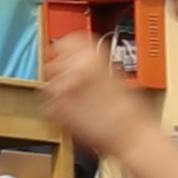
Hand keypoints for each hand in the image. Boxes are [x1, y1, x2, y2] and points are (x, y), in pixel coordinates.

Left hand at [42, 37, 156, 167]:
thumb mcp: (114, 76)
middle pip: (53, 63)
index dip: (63, 48)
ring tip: (76, 103)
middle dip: (59, 73)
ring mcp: (62, 90)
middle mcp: (74, 69)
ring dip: (57, 93)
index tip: (63, 54)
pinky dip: (55, 111)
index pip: (66, 41)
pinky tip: (73, 115)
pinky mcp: (55, 111)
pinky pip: (47, 107)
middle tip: (72, 85)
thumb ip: (92, 66)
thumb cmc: (130, 113)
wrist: (131, 137)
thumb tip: (81, 62)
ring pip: (48, 85)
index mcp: (91, 55)